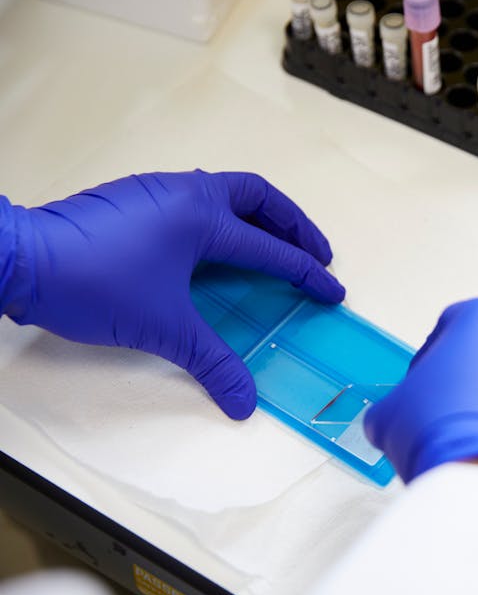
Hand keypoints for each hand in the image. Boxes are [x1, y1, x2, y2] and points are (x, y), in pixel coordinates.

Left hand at [0, 170, 344, 419]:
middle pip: (258, 197)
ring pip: (224, 192)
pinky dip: (222, 217)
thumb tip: (244, 402)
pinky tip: (215, 246)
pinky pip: (195, 199)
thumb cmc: (95, 284)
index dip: (306, 273)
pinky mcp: (132, 200)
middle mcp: (186, 193)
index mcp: (202, 217)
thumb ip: (212, 361)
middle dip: (294, 224)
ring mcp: (156, 192)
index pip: (270, 248)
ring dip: (257, 216)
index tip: (331, 290)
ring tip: (274, 245)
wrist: (20, 260)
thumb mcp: (162, 327)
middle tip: (315, 254)